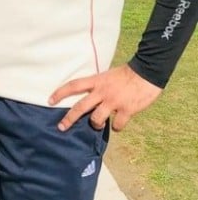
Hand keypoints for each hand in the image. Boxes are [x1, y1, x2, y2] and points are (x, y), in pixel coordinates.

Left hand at [48, 64, 162, 131]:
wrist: (148, 72)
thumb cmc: (128, 73)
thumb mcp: (108, 75)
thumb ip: (99, 86)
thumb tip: (92, 97)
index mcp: (97, 81)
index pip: (73, 86)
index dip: (60, 92)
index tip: (49, 100)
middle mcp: (102, 92)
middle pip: (80, 107)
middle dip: (69, 118)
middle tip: (61, 127)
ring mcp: (114, 102)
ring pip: (96, 119)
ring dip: (95, 124)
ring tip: (98, 124)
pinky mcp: (127, 110)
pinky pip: (117, 125)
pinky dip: (116, 127)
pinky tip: (118, 124)